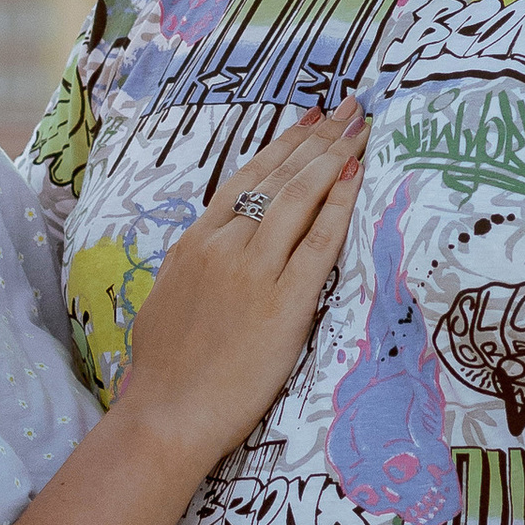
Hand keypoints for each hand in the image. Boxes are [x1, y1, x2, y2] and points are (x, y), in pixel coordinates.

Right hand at [114, 104, 362, 466]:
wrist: (167, 415)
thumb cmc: (164, 373)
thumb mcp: (167, 302)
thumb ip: (193, 270)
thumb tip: (209, 254)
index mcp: (194, 244)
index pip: (244, 180)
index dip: (282, 147)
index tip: (309, 121)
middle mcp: (223, 247)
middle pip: (277, 178)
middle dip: (317, 139)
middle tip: (349, 108)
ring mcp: (253, 271)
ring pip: (298, 199)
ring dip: (333, 157)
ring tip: (360, 128)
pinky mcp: (284, 302)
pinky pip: (319, 243)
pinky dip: (340, 206)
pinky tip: (357, 177)